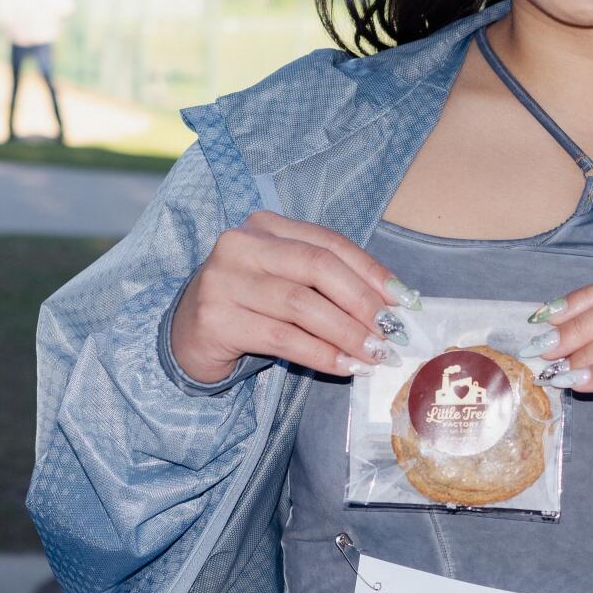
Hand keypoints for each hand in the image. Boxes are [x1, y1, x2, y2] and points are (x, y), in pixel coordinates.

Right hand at [168, 210, 419, 385]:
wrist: (187, 338)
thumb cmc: (250, 308)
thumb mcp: (287, 282)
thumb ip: (328, 284)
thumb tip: (392, 305)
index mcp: (266, 226)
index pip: (329, 244)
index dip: (372, 272)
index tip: (405, 301)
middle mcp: (242, 244)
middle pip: (317, 267)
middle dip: (363, 302)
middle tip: (392, 333)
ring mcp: (224, 279)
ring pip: (302, 305)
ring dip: (346, 333)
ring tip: (375, 355)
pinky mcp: (215, 318)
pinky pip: (282, 338)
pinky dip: (321, 354)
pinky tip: (344, 367)